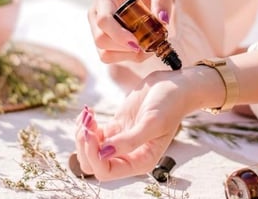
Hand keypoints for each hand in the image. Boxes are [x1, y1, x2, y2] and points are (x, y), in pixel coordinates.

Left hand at [74, 70, 198, 180]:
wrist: (174, 85)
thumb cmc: (169, 104)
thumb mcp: (152, 122)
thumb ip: (129, 141)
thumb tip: (104, 153)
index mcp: (140, 161)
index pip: (106, 172)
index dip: (94, 156)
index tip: (91, 133)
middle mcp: (129, 156)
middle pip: (93, 164)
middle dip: (85, 145)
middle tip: (88, 123)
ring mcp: (120, 142)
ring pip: (90, 150)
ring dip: (83, 134)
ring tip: (88, 114)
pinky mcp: (116, 128)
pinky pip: (93, 134)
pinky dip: (86, 124)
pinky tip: (89, 111)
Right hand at [88, 0, 173, 64]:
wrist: (143, 2)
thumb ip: (162, 2)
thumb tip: (163, 20)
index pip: (104, 19)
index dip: (119, 34)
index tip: (137, 43)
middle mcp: (95, 13)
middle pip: (101, 39)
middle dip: (124, 47)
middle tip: (144, 46)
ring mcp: (95, 29)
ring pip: (104, 52)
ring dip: (126, 54)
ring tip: (143, 46)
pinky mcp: (99, 43)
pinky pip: (108, 57)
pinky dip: (125, 57)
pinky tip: (138, 50)